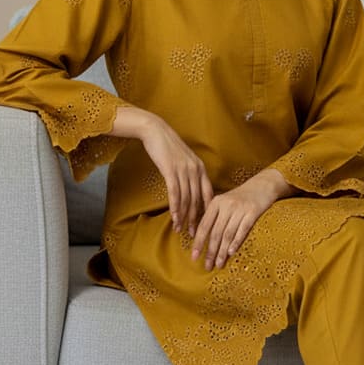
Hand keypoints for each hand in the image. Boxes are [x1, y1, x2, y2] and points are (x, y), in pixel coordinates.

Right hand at [123, 109, 212, 234]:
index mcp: (200, 168)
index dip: (206, 211)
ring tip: (181, 229)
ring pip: (187, 198)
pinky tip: (174, 217)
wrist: (156, 131)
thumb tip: (190, 190)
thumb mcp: (183, 160)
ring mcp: (184, 170)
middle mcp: (195, 170)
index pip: (208, 194)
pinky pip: (175, 193)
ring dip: (184, 216)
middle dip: (195, 218)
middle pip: (197, 200)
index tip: (206, 224)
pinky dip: (175, 207)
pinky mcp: (171, 170)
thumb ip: (189, 173)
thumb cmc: (168, 146)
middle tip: (194, 233)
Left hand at [192, 169, 297, 269]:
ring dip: (222, 251)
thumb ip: (213, 216)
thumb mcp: (224, 202)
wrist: (263, 184)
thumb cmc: (241, 197)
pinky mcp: (253, 212)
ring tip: (219, 264)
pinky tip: (231, 253)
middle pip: (216, 232)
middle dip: (210, 251)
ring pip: (228, 234)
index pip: (204, 226)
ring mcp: (240, 208)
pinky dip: (236, 242)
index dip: (198, 243)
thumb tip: (200, 238)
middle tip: (207, 266)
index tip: (194, 257)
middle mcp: (226, 205)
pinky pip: (243, 230)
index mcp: (216, 203)